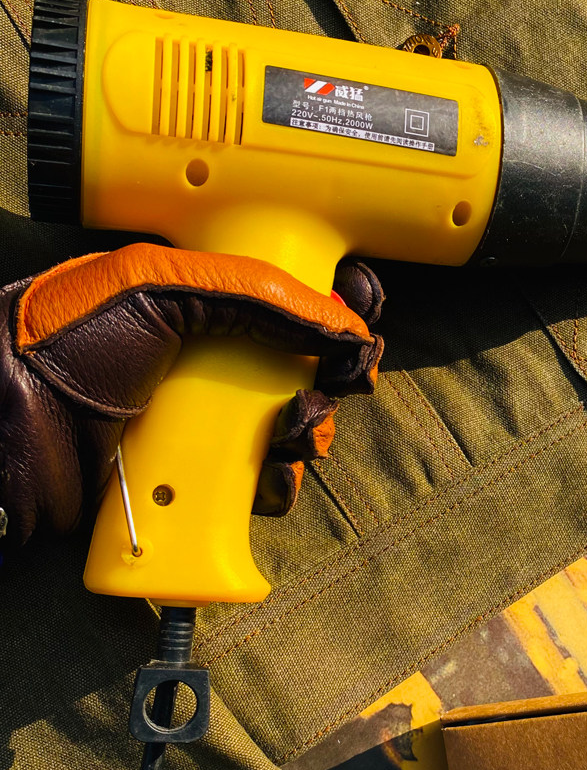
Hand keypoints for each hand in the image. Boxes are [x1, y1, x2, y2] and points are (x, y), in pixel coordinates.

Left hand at [0, 243, 383, 545]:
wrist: (3, 426)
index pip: (301, 293)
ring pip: (300, 426)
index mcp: (215, 300)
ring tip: (294, 432)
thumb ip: (259, 294)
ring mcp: (213, 420)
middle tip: (342, 379)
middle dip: (340, 373)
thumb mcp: (161, 286)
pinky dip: (283, 482)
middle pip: (314, 363)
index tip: (366, 312)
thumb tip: (348, 327)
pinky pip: (268, 483)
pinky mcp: (202, 480)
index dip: (342, 302)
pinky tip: (272, 474)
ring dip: (315, 431)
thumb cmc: (67, 339)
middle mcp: (222, 358)